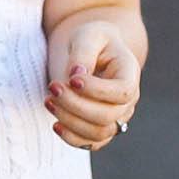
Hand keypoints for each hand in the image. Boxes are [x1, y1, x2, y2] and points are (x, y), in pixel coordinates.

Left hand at [44, 17, 139, 149]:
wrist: (87, 50)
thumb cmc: (89, 39)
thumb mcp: (87, 35)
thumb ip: (83, 51)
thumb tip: (77, 74)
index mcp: (129, 73)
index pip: (122, 92)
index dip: (97, 91)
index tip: (72, 79)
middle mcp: (127, 99)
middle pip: (108, 116)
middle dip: (76, 105)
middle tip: (52, 87)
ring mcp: (116, 116)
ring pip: (99, 133)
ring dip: (70, 121)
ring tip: (49, 100)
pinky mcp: (99, 127)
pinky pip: (90, 143)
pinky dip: (72, 138)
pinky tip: (55, 124)